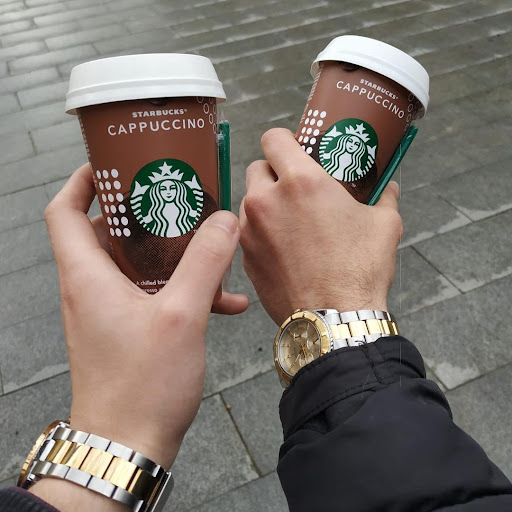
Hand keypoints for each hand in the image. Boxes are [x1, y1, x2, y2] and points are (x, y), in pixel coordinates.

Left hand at [40, 163, 246, 468]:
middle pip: (109, 233)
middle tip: (177, 200)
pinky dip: (182, 290)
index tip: (115, 164)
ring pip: (137, 265)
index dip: (84, 180)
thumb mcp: (181, 315)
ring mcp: (110, 310)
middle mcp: (92, 289)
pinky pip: (154, 295)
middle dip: (144, 214)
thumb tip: (224, 221)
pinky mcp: (128, 329)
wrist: (128, 445)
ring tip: (209, 247)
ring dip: (172, 255)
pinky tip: (225, 301)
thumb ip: (205, 262)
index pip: (66, 210)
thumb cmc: (142, 386)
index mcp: (89, 276)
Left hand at [239, 128, 401, 324]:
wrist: (333, 320)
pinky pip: (247, 232)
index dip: (283, 140)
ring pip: (248, 201)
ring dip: (265, 204)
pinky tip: (283, 249)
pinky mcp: (246, 257)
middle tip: (294, 189)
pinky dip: (260, 233)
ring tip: (289, 221)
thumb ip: (383, 197)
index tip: (294, 150)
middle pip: (256, 167)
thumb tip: (389, 187)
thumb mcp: (384, 225)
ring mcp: (250, 230)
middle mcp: (267, 200)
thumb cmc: (360, 270)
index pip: (273, 138)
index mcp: (300, 181)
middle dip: (273, 173)